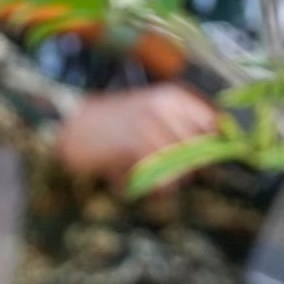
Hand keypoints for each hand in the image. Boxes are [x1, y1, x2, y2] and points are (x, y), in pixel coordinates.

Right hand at [55, 83, 226, 197]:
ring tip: (150, 178)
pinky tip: (136, 180)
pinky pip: (161, 176)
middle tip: (169, 173)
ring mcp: (150, 124)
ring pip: (182, 166)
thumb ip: (180, 129)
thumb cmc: (112, 122)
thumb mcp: (150, 114)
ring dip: (170, 180)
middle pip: (200, 149)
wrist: (70, 122)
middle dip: (189, 167)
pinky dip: (154, 186)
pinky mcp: (134, 143)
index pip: (214, 123)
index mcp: (173, 96)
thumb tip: (210, 156)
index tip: (204, 159)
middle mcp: (166, 106)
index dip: (214, 145)